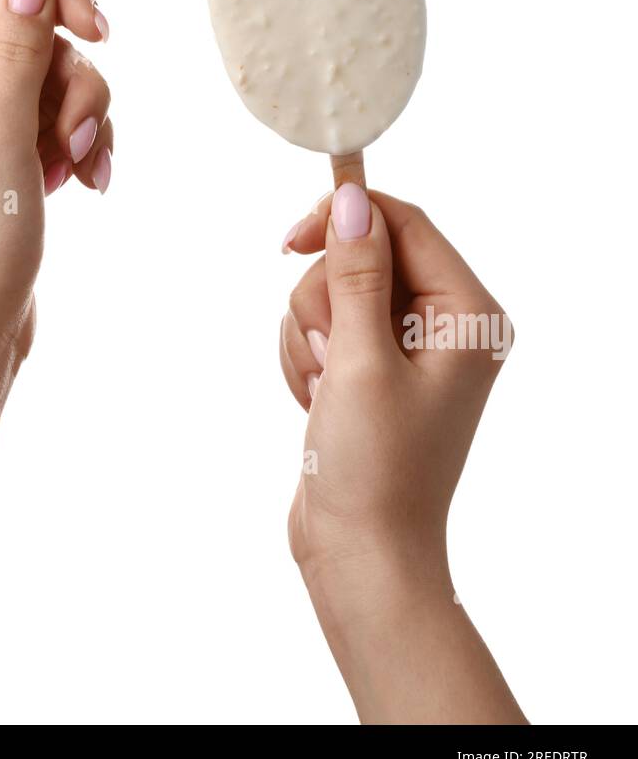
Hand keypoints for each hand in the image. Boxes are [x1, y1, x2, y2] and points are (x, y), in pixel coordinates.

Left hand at [0, 0, 112, 383]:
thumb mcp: (0, 129)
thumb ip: (19, 43)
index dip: (58, 6)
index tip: (105, 33)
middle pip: (38, 45)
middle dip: (75, 88)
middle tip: (74, 141)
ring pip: (56, 88)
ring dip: (83, 123)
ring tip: (80, 172)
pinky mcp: (4, 166)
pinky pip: (55, 130)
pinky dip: (78, 149)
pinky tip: (86, 184)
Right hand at [281, 185, 511, 578]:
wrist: (361, 558)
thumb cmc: (375, 469)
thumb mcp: (361, 360)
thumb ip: (357, 273)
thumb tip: (351, 200)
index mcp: (468, 315)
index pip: (405, 224)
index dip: (346, 219)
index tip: (291, 240)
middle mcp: (446, 325)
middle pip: (363, 255)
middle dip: (326, 300)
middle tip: (330, 355)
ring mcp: (406, 348)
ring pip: (332, 290)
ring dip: (309, 335)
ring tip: (323, 390)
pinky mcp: (371, 369)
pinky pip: (321, 326)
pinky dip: (306, 358)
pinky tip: (317, 402)